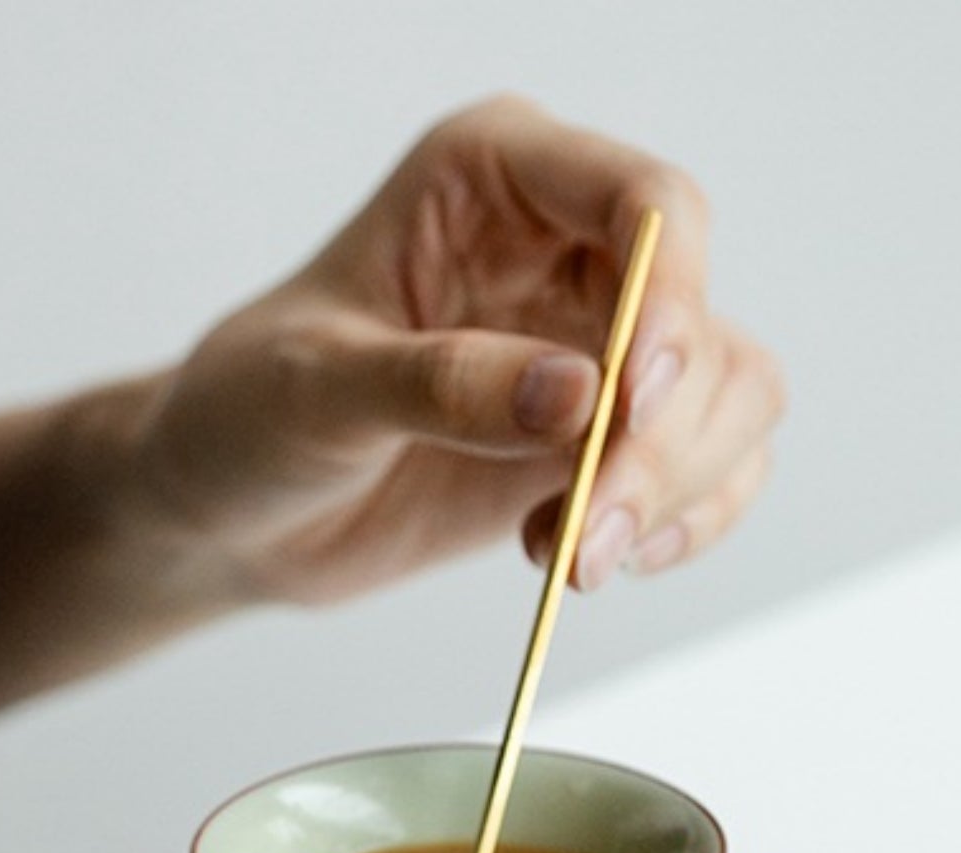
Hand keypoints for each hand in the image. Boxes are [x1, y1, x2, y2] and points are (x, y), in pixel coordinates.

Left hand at [137, 93, 784, 607]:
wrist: (232, 509)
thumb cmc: (247, 416)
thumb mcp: (315, 392)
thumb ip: (441, 386)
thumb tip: (576, 398)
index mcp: (498, 181)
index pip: (648, 207)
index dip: (670, 304)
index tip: (630, 406)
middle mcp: (568, 250)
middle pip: (702, 325)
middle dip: (662, 442)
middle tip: (585, 534)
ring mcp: (597, 349)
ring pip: (728, 401)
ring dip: (672, 494)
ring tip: (567, 562)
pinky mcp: (604, 441)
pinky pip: (710, 472)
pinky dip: (677, 525)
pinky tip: (587, 561)